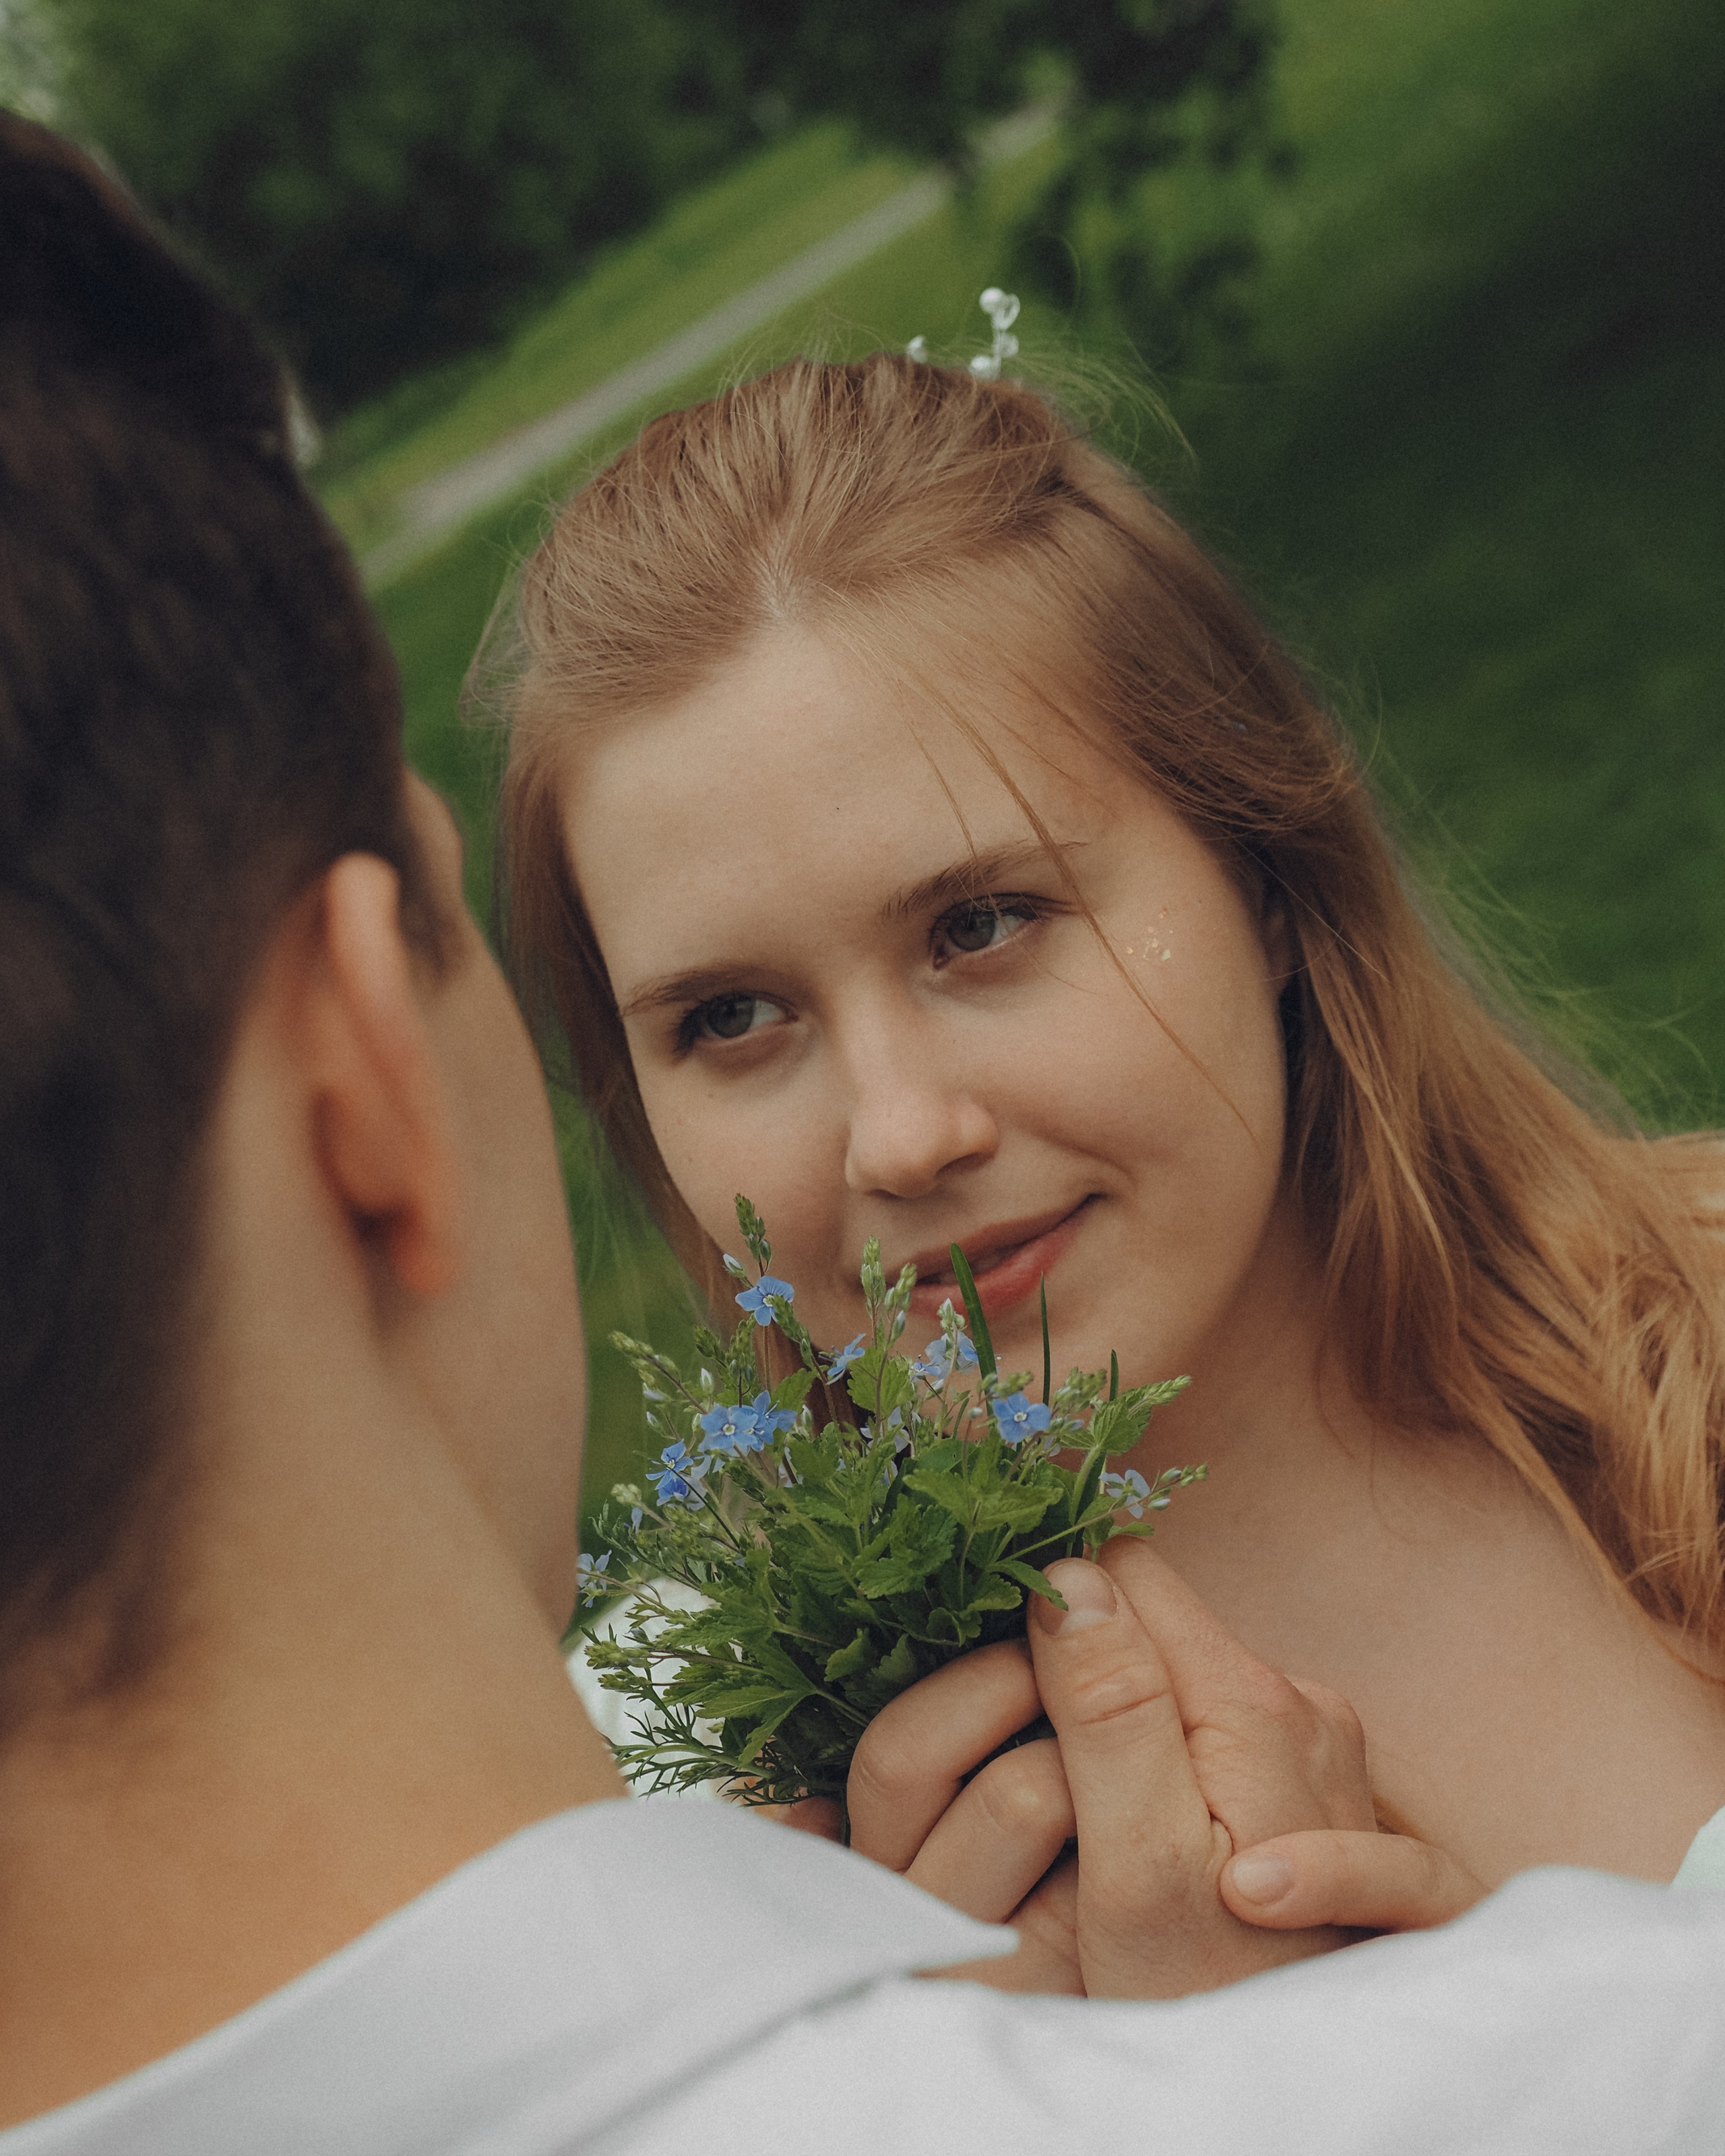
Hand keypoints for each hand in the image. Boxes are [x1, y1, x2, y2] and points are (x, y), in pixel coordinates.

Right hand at [834, 1539, 1482, 1996]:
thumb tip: (1068, 1574)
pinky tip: (1153, 1833)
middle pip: (1152, 1622)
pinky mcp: (1309, 1774)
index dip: (1058, 1620)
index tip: (1023, 1706)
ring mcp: (1314, 1737)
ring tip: (1105, 1822)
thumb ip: (1110, 1709)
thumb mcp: (1141, 1863)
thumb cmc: (1216, 1994)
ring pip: (1175, 1673)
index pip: (1126, 1573)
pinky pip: (1208, 1721)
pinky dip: (1167, 1759)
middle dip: (1092, 1680)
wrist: (1316, 2080)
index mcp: (1257, 1702)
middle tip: (1064, 1785)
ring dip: (1127, 1727)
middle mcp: (1301, 1698)